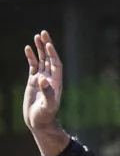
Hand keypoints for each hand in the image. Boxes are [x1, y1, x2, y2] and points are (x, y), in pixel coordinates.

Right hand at [22, 30, 70, 155]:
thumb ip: (47, 93)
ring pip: (41, 60)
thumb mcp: (47, 106)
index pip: (56, 64)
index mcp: (56, 83)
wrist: (39, 122)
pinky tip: (28, 48)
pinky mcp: (33, 81)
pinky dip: (31, 57)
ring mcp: (41, 79)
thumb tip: (43, 79)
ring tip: (36, 36)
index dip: (53, 54)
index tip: (48, 44)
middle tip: (43, 33)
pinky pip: (33, 66)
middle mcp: (50, 79)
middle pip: (50, 58)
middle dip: (47, 46)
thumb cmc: (45, 116)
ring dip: (39, 49)